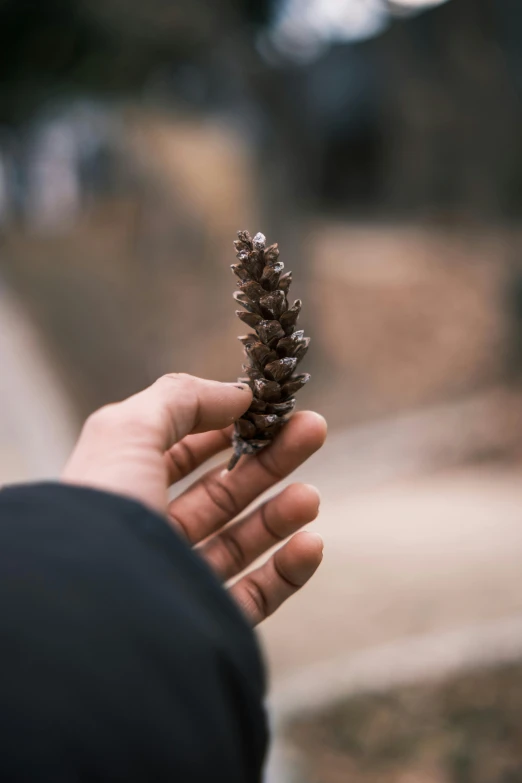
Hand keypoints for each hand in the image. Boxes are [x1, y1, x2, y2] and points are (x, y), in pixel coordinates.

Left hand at [62, 374, 325, 624]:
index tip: (270, 407)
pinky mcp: (201, 625)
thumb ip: (182, 399)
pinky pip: (254, 598)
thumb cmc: (101, 513)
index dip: (226, 426)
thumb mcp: (128, 430)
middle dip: (269, 459)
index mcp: (122, 490)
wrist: (88, 616)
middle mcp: (147, 536)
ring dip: (280, 515)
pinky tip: (312, 543)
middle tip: (313, 430)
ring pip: (238, 543)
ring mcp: (175, 582)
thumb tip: (238, 394)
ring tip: (310, 496)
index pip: (181, 452)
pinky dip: (287, 572)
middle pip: (219, 493)